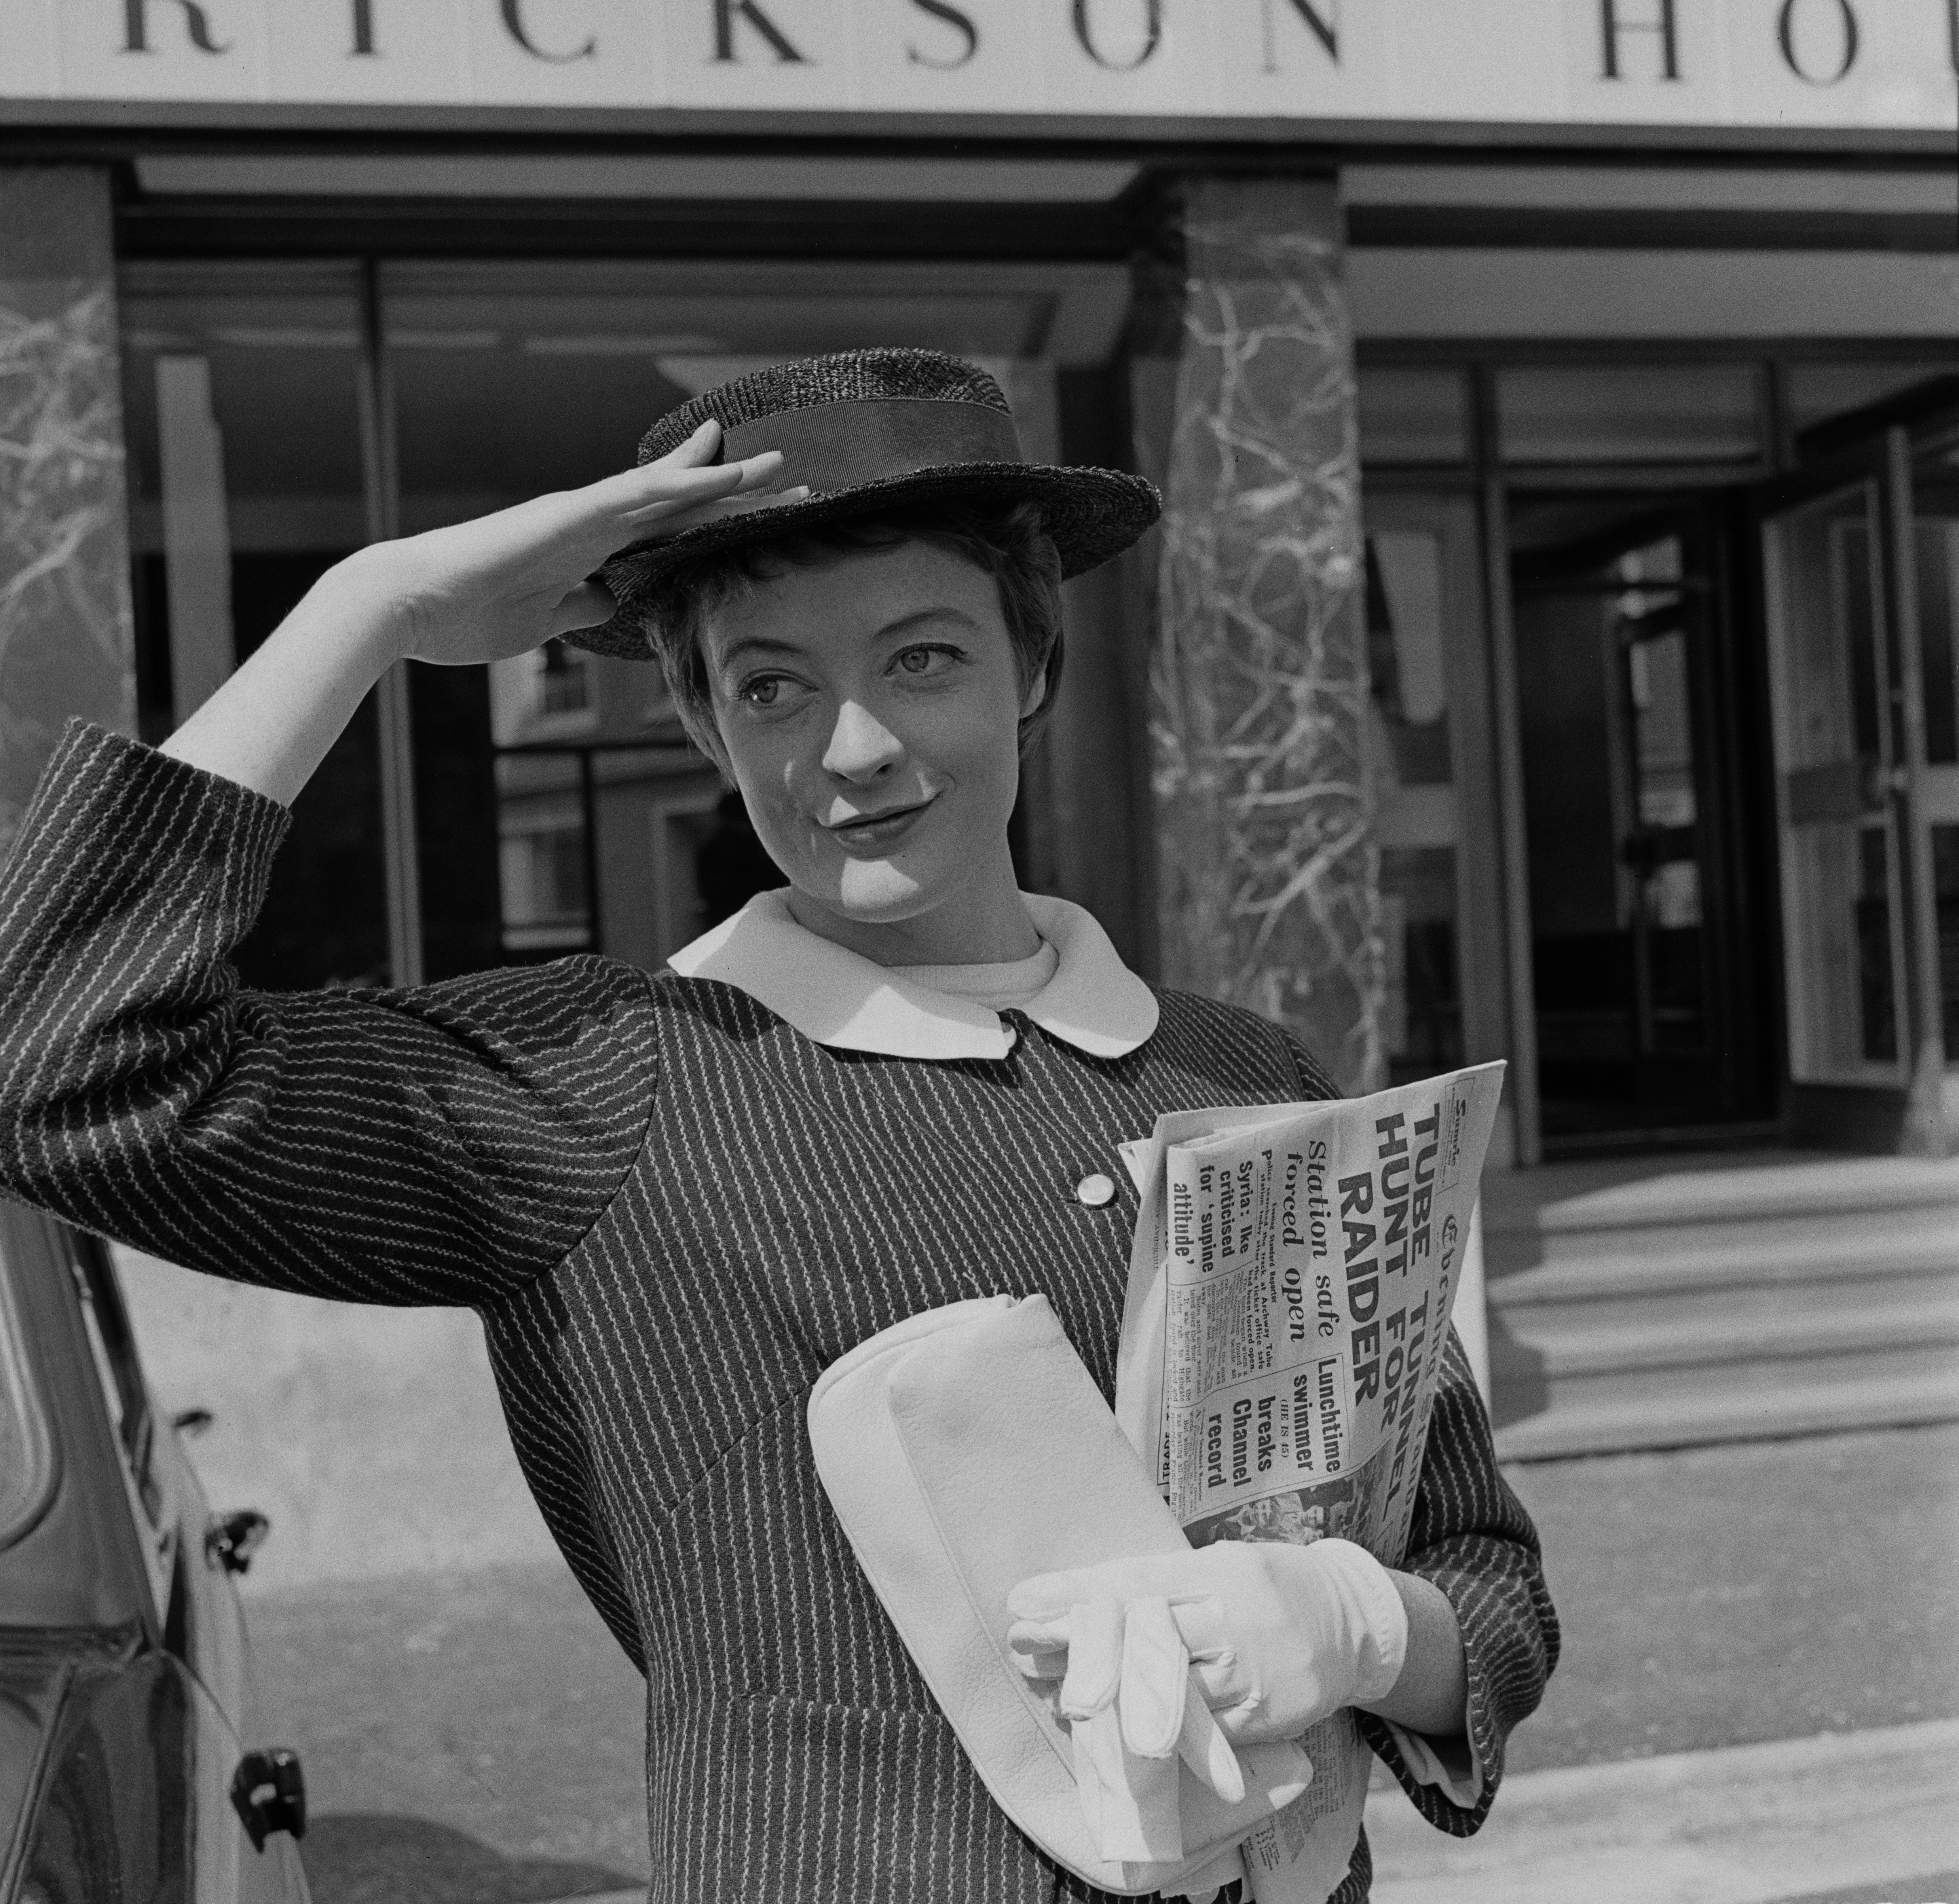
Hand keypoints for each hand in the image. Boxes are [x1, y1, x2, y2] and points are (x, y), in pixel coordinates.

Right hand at [339, 420, 800, 668]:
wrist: (404, 605)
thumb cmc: (462, 616)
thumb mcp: (542, 623)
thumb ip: (579, 608)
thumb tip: (609, 604)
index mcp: (585, 550)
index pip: (663, 529)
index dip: (710, 518)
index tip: (752, 510)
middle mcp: (589, 523)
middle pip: (677, 504)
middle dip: (735, 493)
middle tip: (792, 479)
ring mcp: (579, 517)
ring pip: (667, 490)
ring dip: (723, 479)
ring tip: (778, 464)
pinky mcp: (566, 519)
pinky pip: (635, 497)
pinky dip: (680, 486)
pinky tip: (720, 477)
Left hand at [1008, 1538, 1408, 1749]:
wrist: (1353, 1625)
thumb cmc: (1272, 1585)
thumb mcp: (1223, 1563)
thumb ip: (1168, 1580)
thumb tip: (1093, 1594)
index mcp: (1222, 1573)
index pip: (1138, 1582)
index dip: (1077, 1593)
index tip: (1023, 1599)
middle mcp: (1235, 1622)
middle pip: (1143, 1637)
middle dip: (1077, 1646)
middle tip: (1022, 1644)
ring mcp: (1249, 1676)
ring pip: (1163, 1694)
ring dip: (1102, 1696)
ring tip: (1053, 1690)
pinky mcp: (1260, 1721)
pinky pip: (1194, 1733)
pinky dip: (1149, 1731)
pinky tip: (1110, 1727)